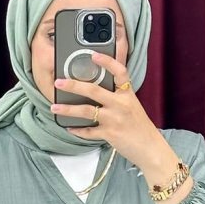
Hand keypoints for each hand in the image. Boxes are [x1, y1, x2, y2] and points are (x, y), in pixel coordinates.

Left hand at [50, 52, 178, 180]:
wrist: (150, 148)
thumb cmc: (140, 127)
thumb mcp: (132, 106)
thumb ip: (118, 96)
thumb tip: (97, 90)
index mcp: (128, 94)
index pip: (119, 72)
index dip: (107, 61)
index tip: (93, 55)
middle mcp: (121, 104)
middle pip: (93, 90)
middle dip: (73, 85)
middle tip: (58, 82)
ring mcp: (114, 119)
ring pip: (86, 111)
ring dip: (68, 109)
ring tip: (54, 107)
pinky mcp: (110, 134)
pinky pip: (89, 131)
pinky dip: (77, 130)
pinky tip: (69, 127)